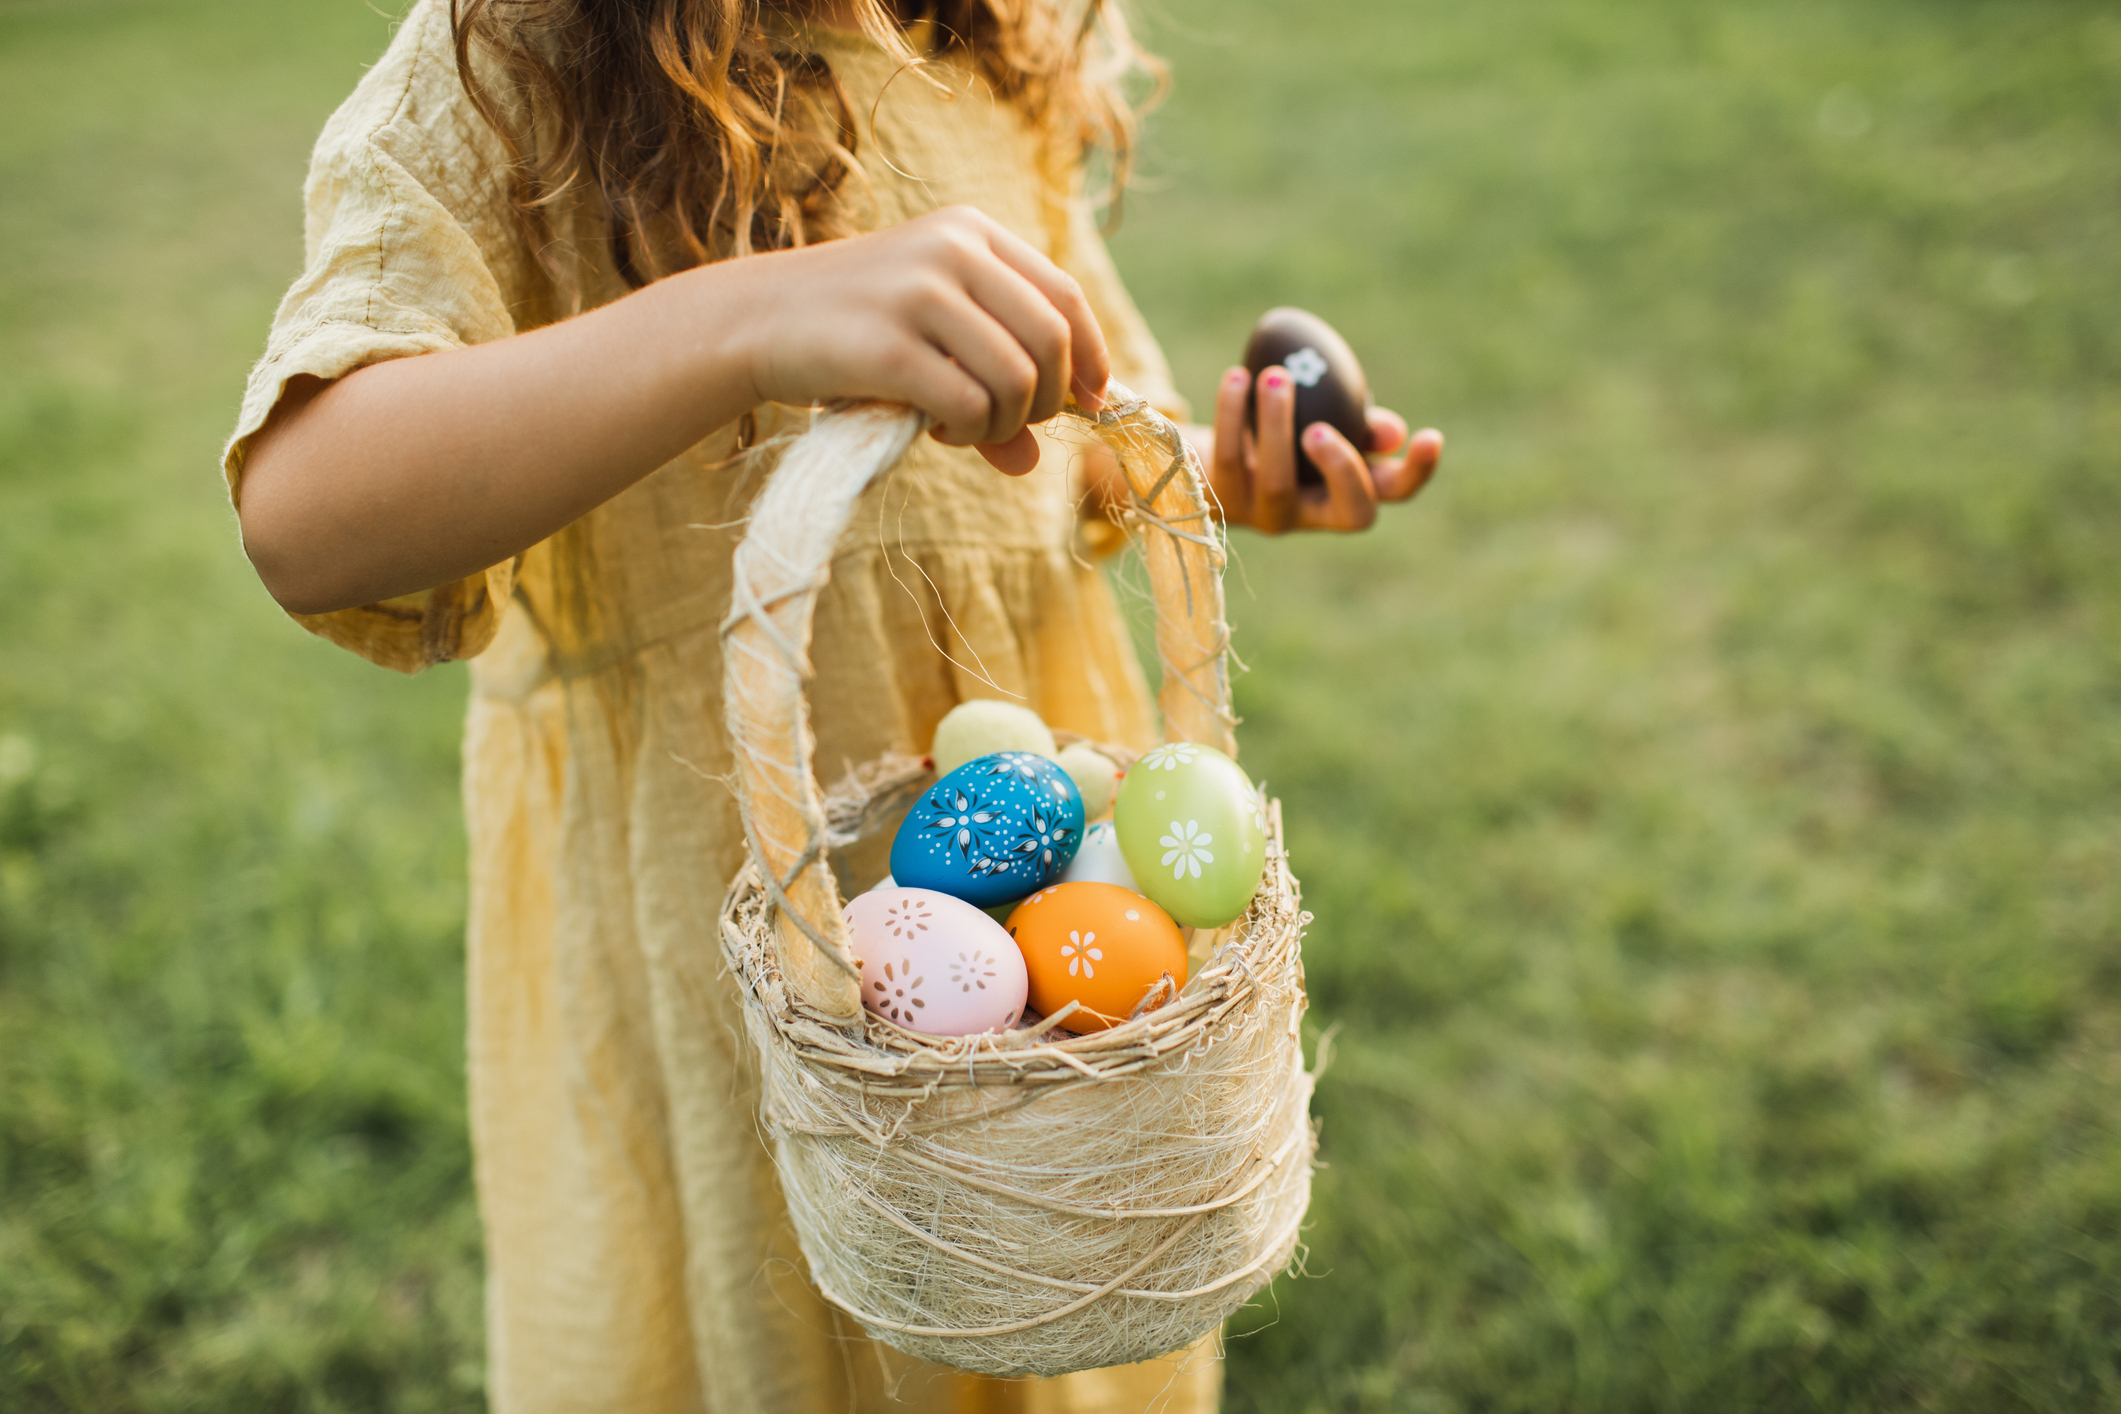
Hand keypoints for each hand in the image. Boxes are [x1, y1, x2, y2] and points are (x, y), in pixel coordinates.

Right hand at [728, 205, 1108, 474]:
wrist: (752, 321)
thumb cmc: (850, 332)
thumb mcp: (928, 341)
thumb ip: (988, 384)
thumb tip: (1031, 461)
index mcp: (970, 232)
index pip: (1065, 294)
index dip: (1091, 356)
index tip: (1090, 403)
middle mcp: (952, 251)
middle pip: (1053, 339)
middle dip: (1048, 400)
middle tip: (1010, 426)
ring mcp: (919, 294)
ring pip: (1018, 377)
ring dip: (1005, 423)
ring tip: (965, 428)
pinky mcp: (890, 346)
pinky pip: (969, 406)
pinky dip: (968, 432)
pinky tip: (938, 429)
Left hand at [1192, 365, 1442, 532]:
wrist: (1206, 458)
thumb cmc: (1280, 436)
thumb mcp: (1322, 422)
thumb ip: (1358, 424)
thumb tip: (1392, 434)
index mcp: (1347, 492)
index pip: (1394, 493)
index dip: (1416, 472)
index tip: (1430, 435)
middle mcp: (1313, 516)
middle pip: (1351, 511)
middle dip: (1344, 468)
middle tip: (1323, 427)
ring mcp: (1269, 516)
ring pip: (1280, 481)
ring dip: (1279, 424)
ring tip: (1276, 377)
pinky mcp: (1224, 504)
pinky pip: (1231, 457)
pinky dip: (1233, 413)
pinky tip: (1237, 377)